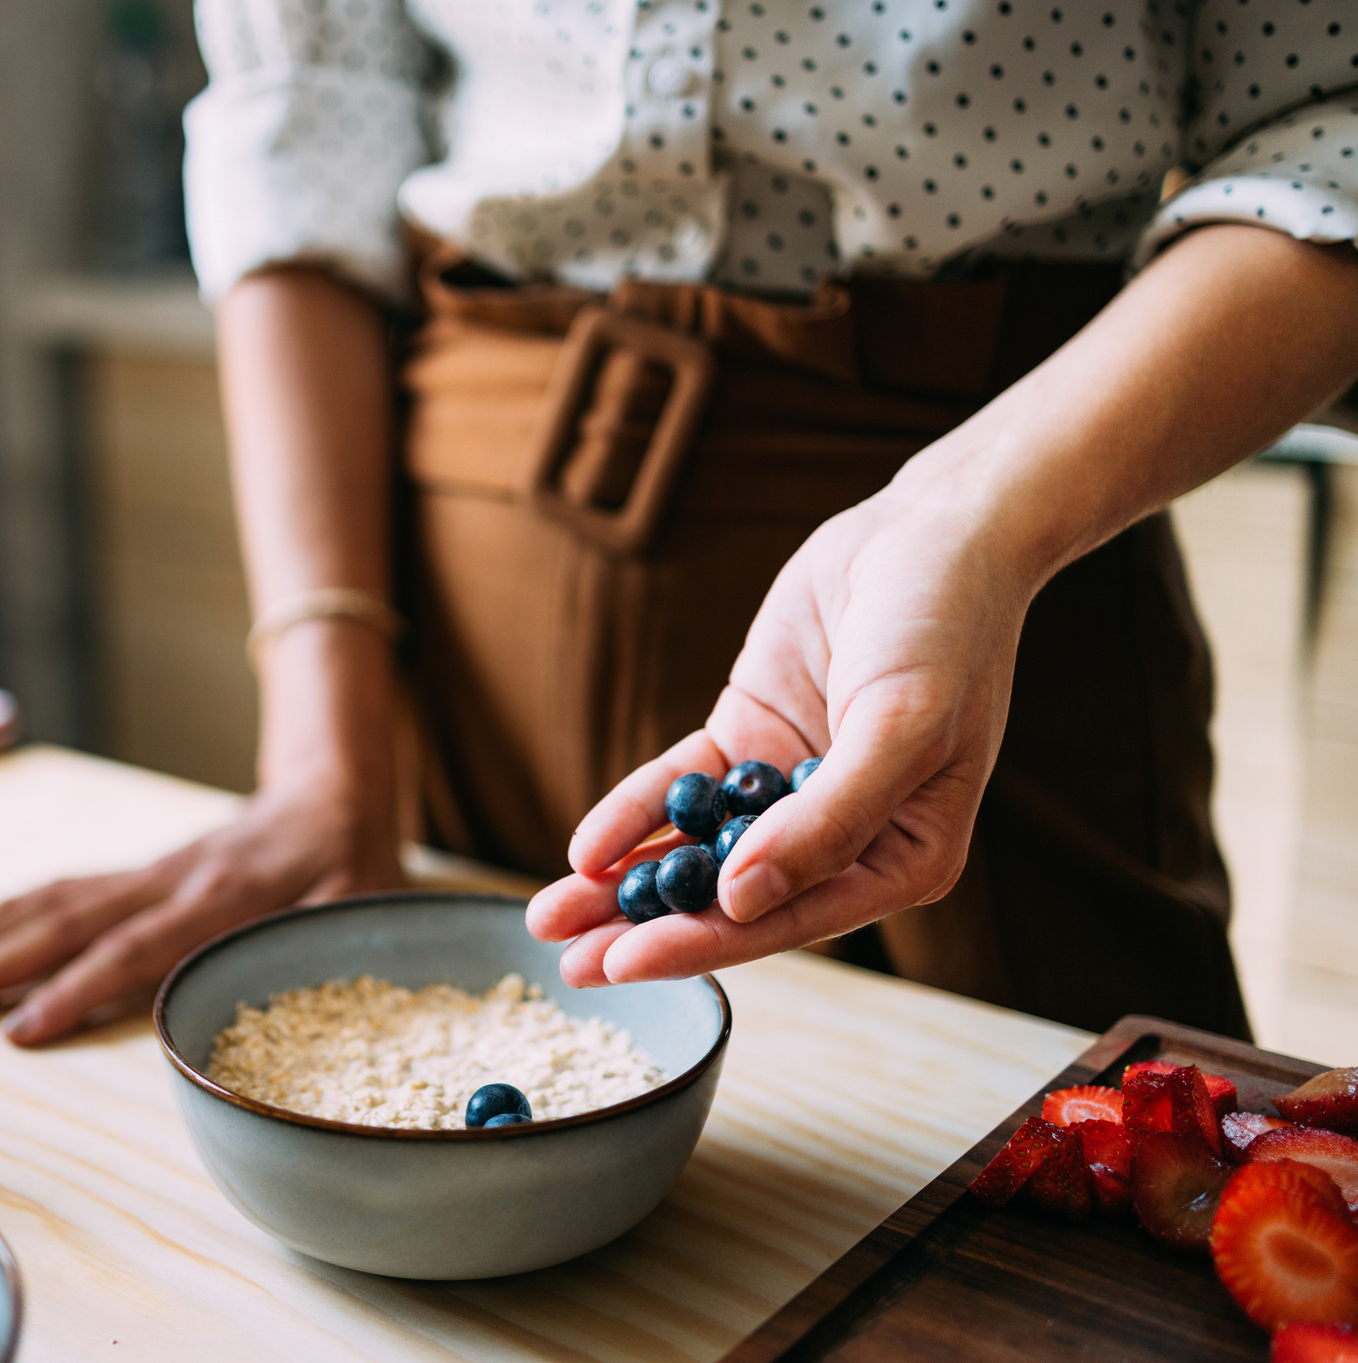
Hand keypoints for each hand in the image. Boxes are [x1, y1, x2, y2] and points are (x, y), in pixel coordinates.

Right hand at [0, 780, 403, 1043]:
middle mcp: (173, 883)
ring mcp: (151, 873)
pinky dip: (14, 910)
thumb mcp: (357, 913)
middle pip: (72, 925)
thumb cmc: (351, 869)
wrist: (333, 795)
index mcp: (223, 902)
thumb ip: (320, 950)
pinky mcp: (143, 872)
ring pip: (57, 903)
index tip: (20, 1028)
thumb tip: (287, 995)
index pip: (137, 951)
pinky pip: (68, 889)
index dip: (77, 991)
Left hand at [525, 484, 1037, 985]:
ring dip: (627, 885)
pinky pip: (682, 787)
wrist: (934, 531)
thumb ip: (827, 820)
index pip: (788, 918)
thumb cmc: (946, 631)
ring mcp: (788, 788)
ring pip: (697, 849)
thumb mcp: (901, 727)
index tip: (625, 965)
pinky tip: (585, 847)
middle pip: (730, 897)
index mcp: (903, 857)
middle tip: (567, 965)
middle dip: (648, 930)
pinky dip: (634, 814)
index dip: (703, 943)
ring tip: (550, 918)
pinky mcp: (748, 739)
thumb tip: (742, 898)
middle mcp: (844, 836)